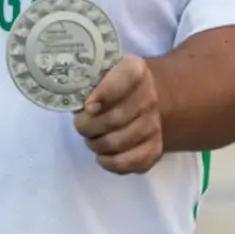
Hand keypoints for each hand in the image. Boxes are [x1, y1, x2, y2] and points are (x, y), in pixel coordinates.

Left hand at [73, 55, 163, 174]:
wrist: (135, 99)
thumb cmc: (104, 86)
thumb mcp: (95, 74)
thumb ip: (86, 80)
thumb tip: (81, 103)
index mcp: (135, 70)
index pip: (125, 78)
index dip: (105, 93)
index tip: (87, 106)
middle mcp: (149, 96)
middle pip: (116, 118)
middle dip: (89, 126)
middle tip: (80, 124)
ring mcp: (154, 123)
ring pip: (120, 142)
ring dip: (97, 144)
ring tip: (91, 138)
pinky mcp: (154, 148)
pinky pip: (131, 162)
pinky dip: (111, 163)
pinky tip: (102, 156)